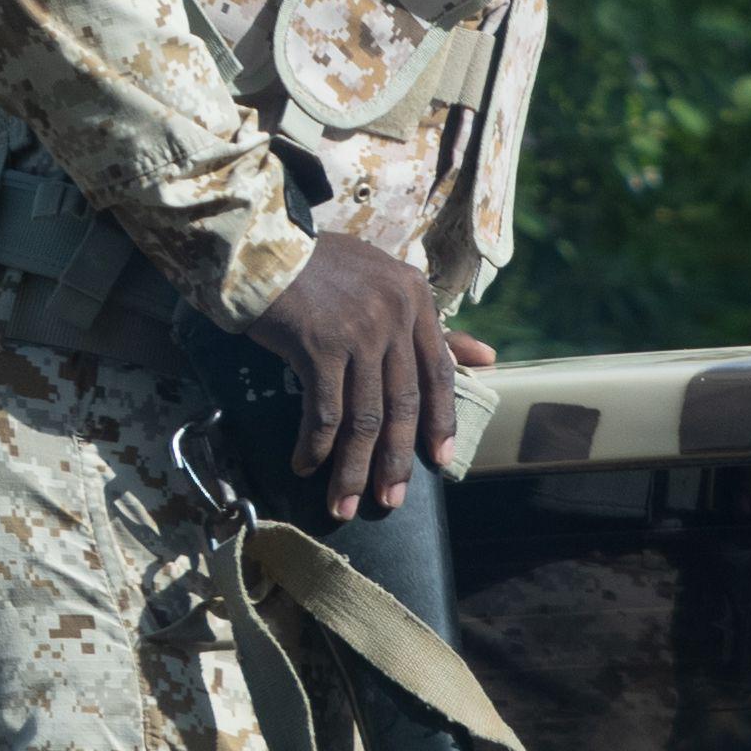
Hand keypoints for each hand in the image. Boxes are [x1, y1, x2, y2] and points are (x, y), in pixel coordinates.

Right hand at [236, 236, 495, 517]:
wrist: (261, 248)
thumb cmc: (319, 267)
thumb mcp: (383, 282)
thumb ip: (433, 323)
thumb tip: (489, 357)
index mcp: (415, 296)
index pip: (438, 370)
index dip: (440, 421)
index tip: (441, 460)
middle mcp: (394, 313)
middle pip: (402, 404)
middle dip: (395, 460)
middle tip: (391, 499)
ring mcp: (359, 331)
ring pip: (364, 419)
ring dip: (353, 468)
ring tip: (345, 503)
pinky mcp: (319, 347)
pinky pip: (325, 414)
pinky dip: (316, 447)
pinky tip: (306, 466)